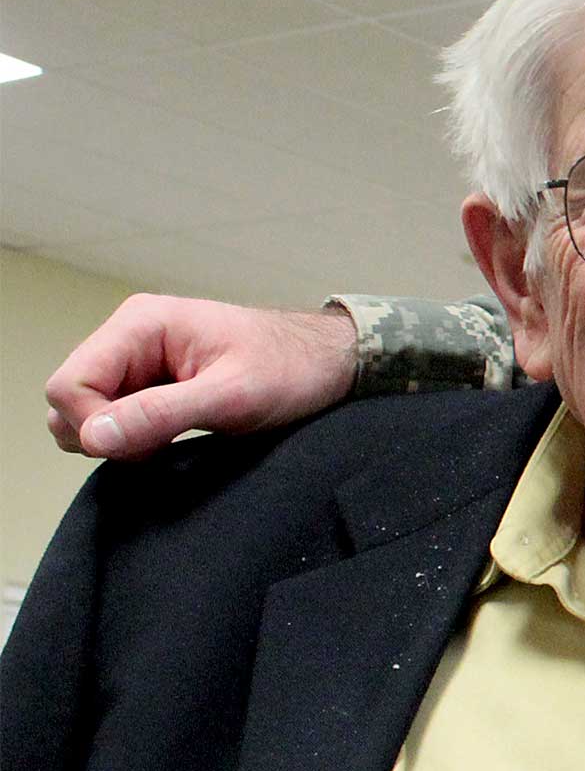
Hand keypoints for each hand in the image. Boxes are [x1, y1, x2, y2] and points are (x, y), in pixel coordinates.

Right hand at [44, 296, 358, 458]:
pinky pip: (114, 419)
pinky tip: (174, 437)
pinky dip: (133, 438)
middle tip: (162, 442)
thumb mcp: (232, 395)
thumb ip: (162, 413)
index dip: (93, 426)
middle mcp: (130, 337)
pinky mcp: (151, 383)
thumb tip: (95, 436)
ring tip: (174, 437)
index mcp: (141, 324)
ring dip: (120, 438)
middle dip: (104, 434)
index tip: (141, 447)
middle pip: (69, 400)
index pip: (68, 385)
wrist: (330, 363)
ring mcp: (138, 360)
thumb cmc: (292, 368)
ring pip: (88, 413)